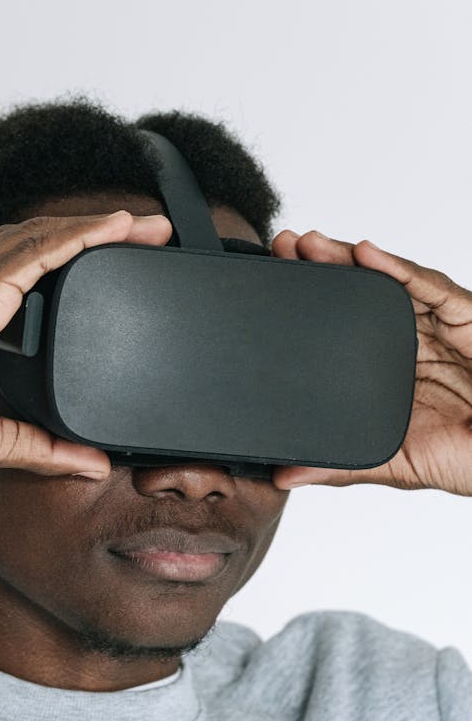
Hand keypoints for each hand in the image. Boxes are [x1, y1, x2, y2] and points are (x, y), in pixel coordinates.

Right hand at [0, 211, 172, 478]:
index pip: (14, 265)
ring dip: (97, 226)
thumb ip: (48, 446)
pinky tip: (119, 228)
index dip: (61, 255)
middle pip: (32, 240)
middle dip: (88, 232)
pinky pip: (41, 247)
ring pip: (41, 235)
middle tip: (143, 233)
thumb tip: (93, 463)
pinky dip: (83, 234)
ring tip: (146, 226)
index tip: (107, 259)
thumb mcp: (1, 438)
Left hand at [269, 229, 471, 496]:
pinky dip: (398, 269)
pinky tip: (366, 254)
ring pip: (389, 281)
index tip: (268, 287)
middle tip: (281, 247)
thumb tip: (284, 477)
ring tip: (310, 244)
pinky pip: (430, 288)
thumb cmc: (466, 455)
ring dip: (349, 258)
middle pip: (361, 293)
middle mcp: (414, 338)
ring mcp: (440, 325)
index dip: (309, 304)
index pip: (344, 325)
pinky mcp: (467, 317)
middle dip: (321, 267)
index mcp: (391, 366)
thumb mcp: (394, 463)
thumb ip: (340, 465)